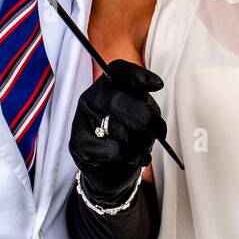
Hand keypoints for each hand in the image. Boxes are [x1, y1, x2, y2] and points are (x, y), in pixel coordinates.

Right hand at [69, 60, 165, 205]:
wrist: (108, 167)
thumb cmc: (127, 134)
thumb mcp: (139, 113)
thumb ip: (144, 106)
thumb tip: (151, 115)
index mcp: (107, 85)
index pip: (118, 71)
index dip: (138, 75)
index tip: (158, 85)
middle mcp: (91, 98)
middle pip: (118, 102)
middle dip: (145, 118)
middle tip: (160, 131)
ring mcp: (81, 121)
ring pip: (117, 129)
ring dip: (138, 142)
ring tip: (143, 148)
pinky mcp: (78, 145)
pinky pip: (114, 150)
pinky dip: (132, 156)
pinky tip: (138, 157)